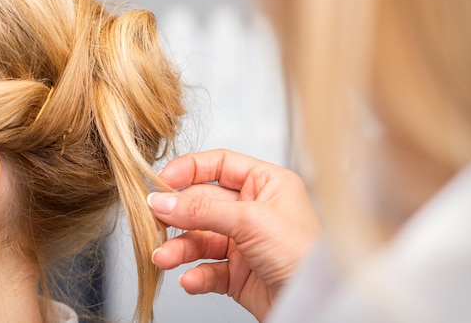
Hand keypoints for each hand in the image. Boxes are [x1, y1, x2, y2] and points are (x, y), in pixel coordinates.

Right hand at [147, 149, 320, 320]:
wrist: (316, 305)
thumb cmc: (304, 255)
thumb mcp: (251, 221)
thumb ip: (203, 209)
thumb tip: (164, 200)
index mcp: (265, 184)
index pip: (219, 165)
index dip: (189, 169)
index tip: (162, 181)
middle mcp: (253, 210)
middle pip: (203, 203)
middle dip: (178, 215)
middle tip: (153, 221)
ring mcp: (244, 242)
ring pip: (200, 238)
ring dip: (180, 248)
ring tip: (164, 257)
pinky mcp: (238, 273)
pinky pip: (207, 269)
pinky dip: (195, 274)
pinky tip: (190, 279)